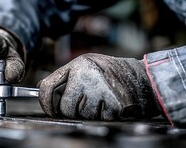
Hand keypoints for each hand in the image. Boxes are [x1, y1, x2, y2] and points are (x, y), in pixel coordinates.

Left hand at [38, 53, 159, 119]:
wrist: (142, 77)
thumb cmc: (111, 72)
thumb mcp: (86, 65)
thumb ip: (65, 76)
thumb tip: (43, 87)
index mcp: (78, 65)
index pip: (48, 87)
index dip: (45, 102)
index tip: (50, 109)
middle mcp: (87, 76)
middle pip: (66, 108)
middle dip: (73, 111)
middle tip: (84, 103)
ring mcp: (101, 90)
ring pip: (82, 116)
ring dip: (90, 113)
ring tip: (101, 100)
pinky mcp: (114, 104)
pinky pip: (99, 119)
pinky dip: (104, 115)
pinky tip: (110, 104)